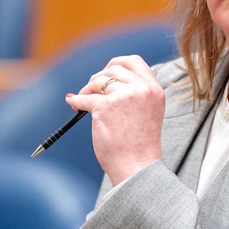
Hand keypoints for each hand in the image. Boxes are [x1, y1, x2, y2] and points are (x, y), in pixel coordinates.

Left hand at [66, 55, 164, 185]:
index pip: (135, 62)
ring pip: (98, 81)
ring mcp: (124, 96)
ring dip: (87, 90)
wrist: (137, 166)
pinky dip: (76, 101)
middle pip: (113, 69)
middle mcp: (142, 90)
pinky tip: (74, 105)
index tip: (106, 72)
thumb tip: (104, 81)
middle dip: (98, 78)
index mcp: (155, 90)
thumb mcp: (147, 113)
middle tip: (91, 91)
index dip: (117, 64)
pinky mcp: (106, 106)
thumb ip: (135, 95)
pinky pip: (84, 98)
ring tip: (84, 103)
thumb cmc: (140, 146)